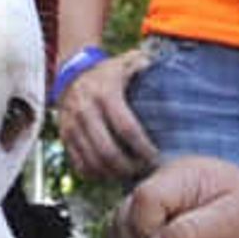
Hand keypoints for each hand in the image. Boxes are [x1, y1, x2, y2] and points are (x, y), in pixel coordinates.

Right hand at [52, 45, 157, 183]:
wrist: (71, 73)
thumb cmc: (108, 72)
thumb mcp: (127, 62)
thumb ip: (148, 65)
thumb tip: (174, 71)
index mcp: (105, 93)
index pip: (127, 129)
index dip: (144, 148)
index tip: (157, 158)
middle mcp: (85, 110)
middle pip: (108, 152)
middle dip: (128, 167)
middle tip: (143, 170)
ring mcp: (71, 125)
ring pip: (92, 162)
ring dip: (113, 174)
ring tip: (129, 175)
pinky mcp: (64, 136)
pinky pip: (78, 165)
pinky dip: (95, 175)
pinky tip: (111, 174)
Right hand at [121, 158, 238, 237]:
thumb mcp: (228, 223)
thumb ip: (190, 233)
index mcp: (182, 175)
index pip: (145, 197)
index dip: (149, 230)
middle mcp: (160, 183)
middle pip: (124, 213)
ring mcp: (151, 200)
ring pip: (116, 226)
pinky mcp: (148, 218)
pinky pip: (120, 236)